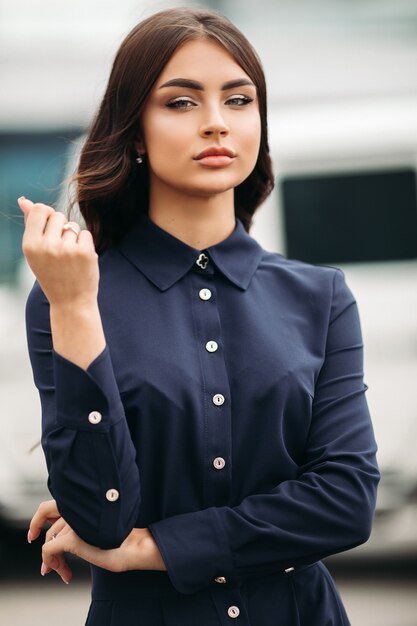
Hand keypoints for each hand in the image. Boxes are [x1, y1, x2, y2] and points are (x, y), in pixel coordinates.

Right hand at [18, 196, 98, 308]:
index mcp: (30, 245)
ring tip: (69, 258)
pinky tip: (80, 260)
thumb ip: (31, 224)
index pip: (40, 210)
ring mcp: (67, 249)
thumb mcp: (36, 252)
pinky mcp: (85, 252)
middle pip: (58, 215)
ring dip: (73, 238)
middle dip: (60, 227)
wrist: (71, 302)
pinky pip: (86, 234)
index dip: (47, 215)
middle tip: (59, 250)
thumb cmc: (51, 275)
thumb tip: (24, 201)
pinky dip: (85, 244)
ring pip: (73, 226)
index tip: (49, 228)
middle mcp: (47, 246)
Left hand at [28, 500, 166, 584]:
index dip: (39, 520)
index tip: (34, 536)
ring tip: (65, 573)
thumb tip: (55, 538)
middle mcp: (78, 509)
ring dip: (53, 560)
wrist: (137, 548)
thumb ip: (78, 526)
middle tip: (48, 567)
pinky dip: (52, 563)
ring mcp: (75, 522)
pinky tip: (65, 574)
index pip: (52, 506)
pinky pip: (48, 550)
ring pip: (49, 539)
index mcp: (84, 504)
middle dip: (44, 544)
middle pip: (48, 523)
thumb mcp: (94, 532)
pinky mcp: (73, 538)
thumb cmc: (123, 542)